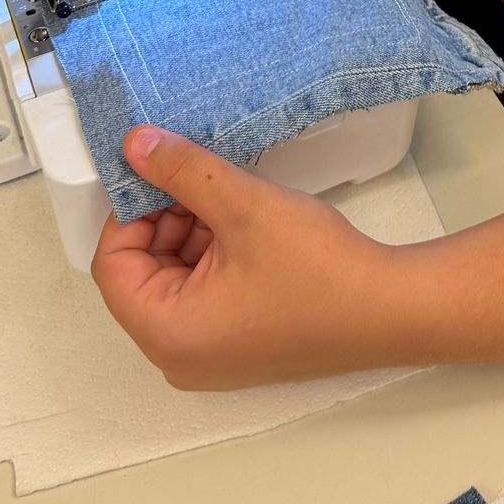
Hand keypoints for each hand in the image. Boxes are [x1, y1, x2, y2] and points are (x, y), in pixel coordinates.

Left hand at [90, 127, 407, 388]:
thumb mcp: (243, 205)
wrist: (391, 310)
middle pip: (141, 274)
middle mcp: (179, 357)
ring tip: (236, 204)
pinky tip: (249, 229)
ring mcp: (210, 358)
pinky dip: (215, 257)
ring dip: (193, 234)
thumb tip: (135, 145)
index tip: (163, 174)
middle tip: (205, 183)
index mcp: (167, 333)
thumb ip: (182, 171)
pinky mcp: (239, 349)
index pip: (112, 265)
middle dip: (165, 221)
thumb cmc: (319, 270)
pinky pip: (203, 297)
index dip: (130, 212)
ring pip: (174, 280)